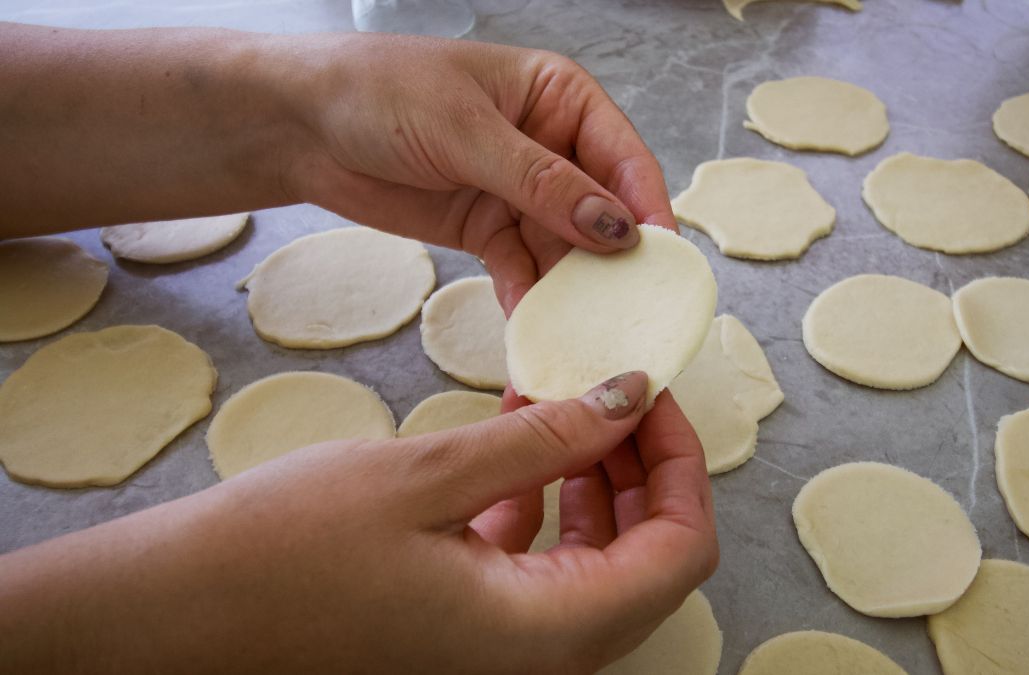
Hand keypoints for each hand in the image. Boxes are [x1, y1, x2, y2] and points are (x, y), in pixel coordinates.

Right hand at [0, 372, 717, 672]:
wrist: (175, 616)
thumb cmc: (282, 554)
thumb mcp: (429, 476)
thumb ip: (544, 440)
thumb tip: (629, 397)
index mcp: (549, 633)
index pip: (679, 550)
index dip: (681, 461)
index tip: (650, 390)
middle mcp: (540, 656)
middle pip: (645, 555)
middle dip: (640, 463)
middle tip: (612, 385)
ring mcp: (501, 648)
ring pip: (593, 558)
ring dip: (592, 478)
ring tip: (562, 398)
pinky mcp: (463, 628)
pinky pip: (535, 565)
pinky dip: (539, 502)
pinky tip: (511, 440)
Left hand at [278, 35, 677, 312]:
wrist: (299, 125)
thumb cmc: (380, 93)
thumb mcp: (467, 133)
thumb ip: (543, 183)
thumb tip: (616, 228)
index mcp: (559, 97)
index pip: (623, 157)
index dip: (646, 208)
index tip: (661, 260)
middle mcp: (550, 144)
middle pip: (602, 210)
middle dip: (614, 261)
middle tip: (631, 313)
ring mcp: (519, 190)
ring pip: (564, 247)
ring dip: (572, 289)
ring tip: (586, 332)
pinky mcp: (487, 228)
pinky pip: (522, 267)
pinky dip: (528, 296)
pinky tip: (535, 328)